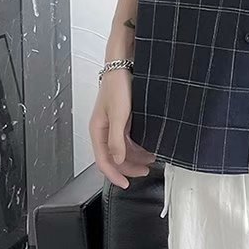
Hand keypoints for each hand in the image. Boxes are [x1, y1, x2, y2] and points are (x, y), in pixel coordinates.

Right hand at [89, 68, 156, 188]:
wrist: (124, 64)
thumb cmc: (117, 85)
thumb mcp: (119, 114)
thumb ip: (117, 139)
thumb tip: (118, 160)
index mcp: (97, 130)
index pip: (103, 161)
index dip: (114, 175)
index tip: (126, 184)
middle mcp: (104, 129)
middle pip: (114, 156)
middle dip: (129, 166)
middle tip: (145, 171)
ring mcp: (114, 123)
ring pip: (122, 147)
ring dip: (135, 155)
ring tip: (151, 159)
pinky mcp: (123, 117)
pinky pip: (128, 137)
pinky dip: (137, 144)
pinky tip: (148, 145)